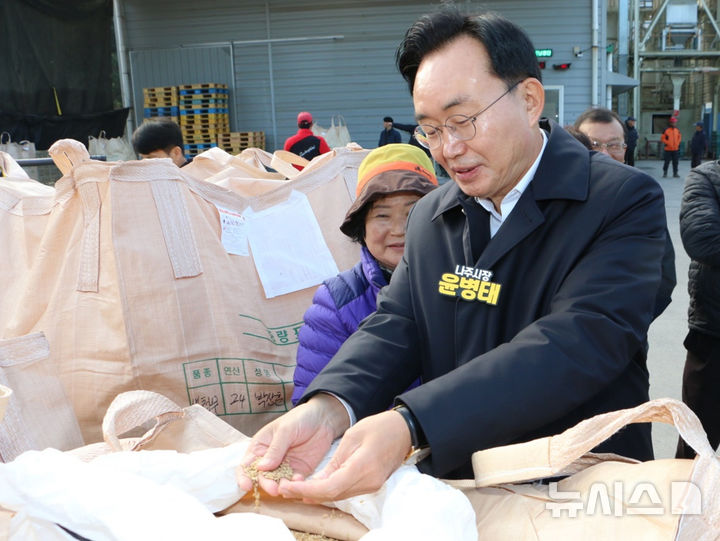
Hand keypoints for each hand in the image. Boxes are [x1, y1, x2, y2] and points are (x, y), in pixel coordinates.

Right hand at [235, 393, 348, 495]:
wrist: (323, 418)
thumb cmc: (300, 418)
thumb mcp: (285, 430)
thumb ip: (275, 449)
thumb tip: (261, 467)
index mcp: (261, 446)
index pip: (247, 464)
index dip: (244, 477)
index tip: (247, 486)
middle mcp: (270, 459)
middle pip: (262, 477)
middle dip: (266, 484)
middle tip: (274, 489)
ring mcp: (284, 466)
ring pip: (277, 482)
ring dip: (280, 487)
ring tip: (286, 487)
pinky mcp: (299, 471)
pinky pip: (294, 482)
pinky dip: (295, 484)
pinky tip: (300, 481)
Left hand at [276, 408, 411, 502]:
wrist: (405, 430)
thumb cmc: (380, 426)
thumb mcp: (352, 436)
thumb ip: (334, 461)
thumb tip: (316, 482)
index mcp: (362, 467)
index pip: (329, 488)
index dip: (306, 490)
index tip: (286, 487)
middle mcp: (367, 482)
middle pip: (332, 495)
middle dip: (307, 494)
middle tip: (283, 489)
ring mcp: (371, 485)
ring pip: (338, 495)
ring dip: (316, 494)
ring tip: (293, 488)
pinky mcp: (371, 484)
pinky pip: (346, 491)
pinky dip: (329, 490)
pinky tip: (314, 486)